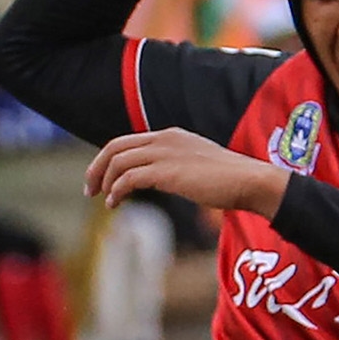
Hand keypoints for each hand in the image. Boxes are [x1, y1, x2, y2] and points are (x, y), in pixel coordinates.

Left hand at [86, 127, 288, 216]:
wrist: (250, 180)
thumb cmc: (229, 180)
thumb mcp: (197, 166)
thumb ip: (176, 167)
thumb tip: (160, 181)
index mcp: (170, 135)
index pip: (128, 141)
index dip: (108, 159)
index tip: (102, 178)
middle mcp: (164, 139)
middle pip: (115, 147)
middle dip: (96, 167)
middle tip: (89, 189)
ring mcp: (165, 153)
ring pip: (118, 162)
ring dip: (104, 181)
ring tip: (103, 200)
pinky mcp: (166, 172)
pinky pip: (129, 178)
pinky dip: (116, 191)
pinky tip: (114, 203)